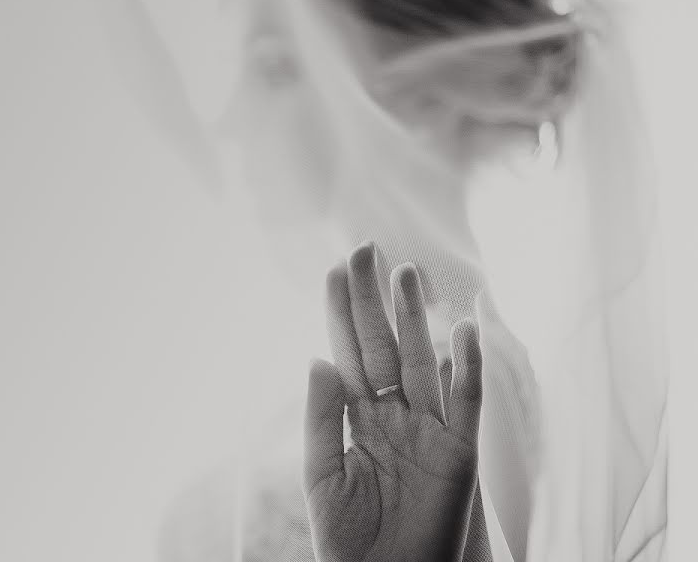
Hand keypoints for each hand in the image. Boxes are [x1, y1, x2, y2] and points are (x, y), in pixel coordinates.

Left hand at [303, 243, 483, 561]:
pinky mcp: (459, 453)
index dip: (342, 314)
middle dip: (373, 301)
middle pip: (382, 346)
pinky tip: (462, 330)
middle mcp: (392, 415)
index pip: (348, 354)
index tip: (336, 271)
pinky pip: (464, 403)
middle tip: (364, 250)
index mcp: (356, 419)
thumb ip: (320, 418)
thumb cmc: (348, 538)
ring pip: (420, 362)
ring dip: (415, 319)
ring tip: (406, 275)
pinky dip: (465, 368)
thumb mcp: (322, 476)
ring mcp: (427, 429)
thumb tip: (316, 358)